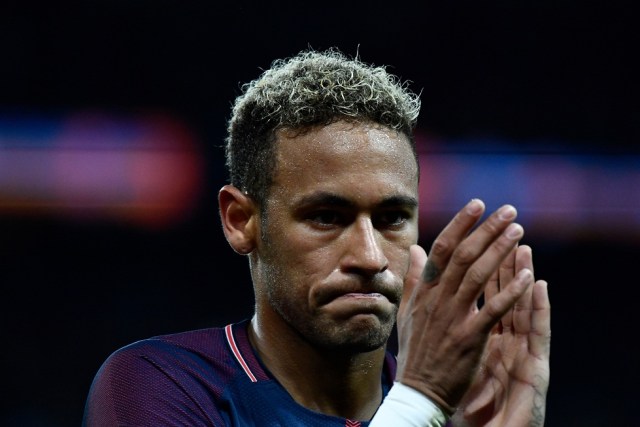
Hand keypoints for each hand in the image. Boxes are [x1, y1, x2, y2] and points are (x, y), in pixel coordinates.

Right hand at [395, 199, 536, 414]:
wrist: (419, 390)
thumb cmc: (416, 350)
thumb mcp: (407, 312)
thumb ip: (413, 279)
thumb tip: (415, 248)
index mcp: (424, 291)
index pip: (441, 249)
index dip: (460, 224)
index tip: (477, 204)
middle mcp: (438, 299)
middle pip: (463, 256)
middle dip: (487, 230)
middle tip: (509, 211)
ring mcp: (453, 318)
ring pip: (478, 276)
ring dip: (500, 251)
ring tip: (519, 231)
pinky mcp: (469, 338)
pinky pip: (492, 309)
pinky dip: (510, 291)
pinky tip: (527, 275)